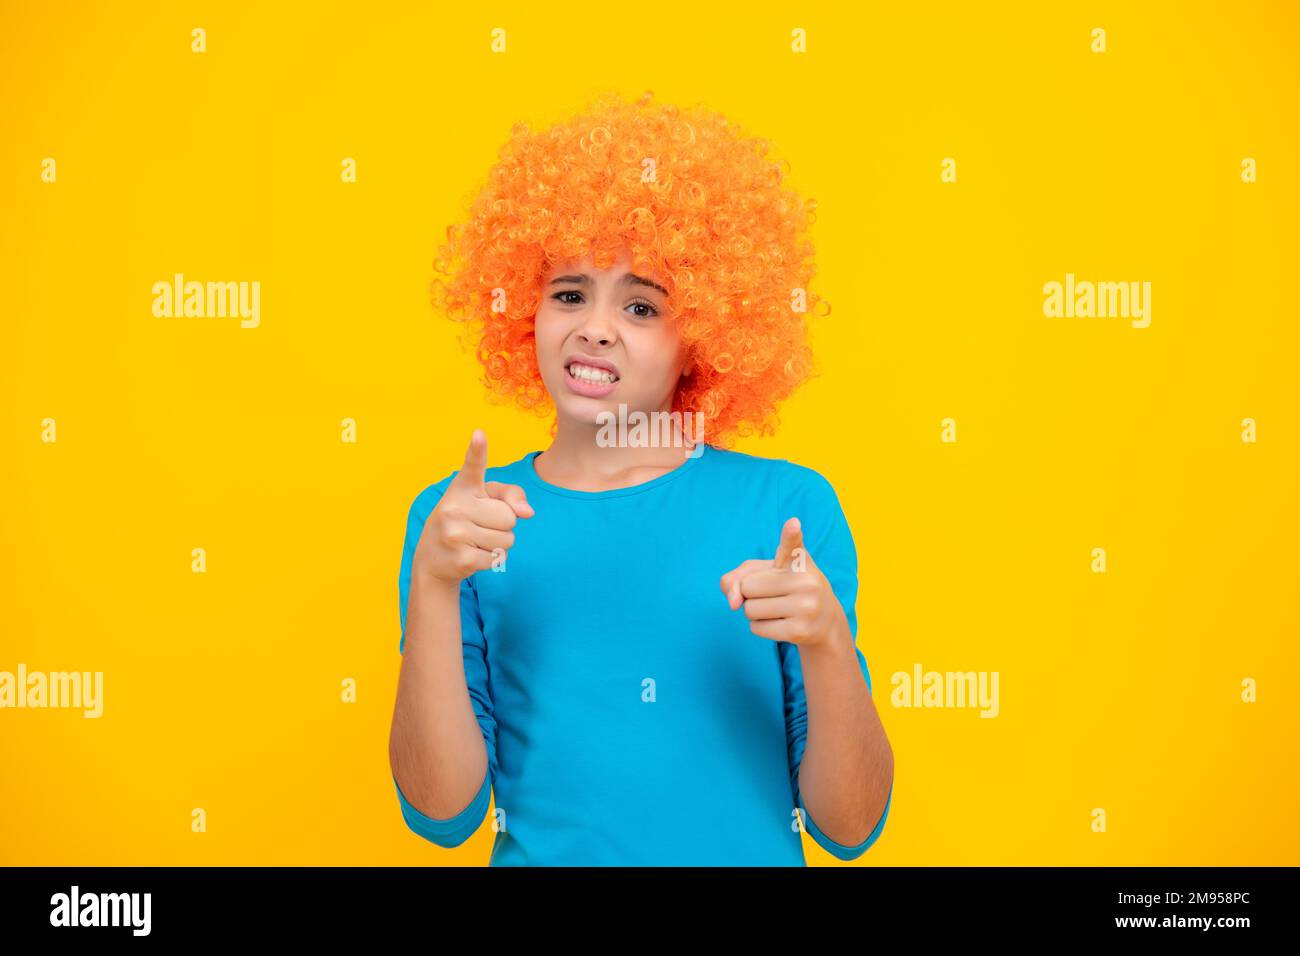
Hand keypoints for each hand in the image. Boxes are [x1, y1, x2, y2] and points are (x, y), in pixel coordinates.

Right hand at [413, 429, 533, 585]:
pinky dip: (493, 560)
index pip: (473, 467)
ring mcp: (455, 533)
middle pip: (509, 517)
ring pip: (507, 539)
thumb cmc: (466, 522)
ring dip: (499, 544)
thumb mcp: (484, 502)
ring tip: (475, 541)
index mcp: (461, 488)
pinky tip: (472, 555)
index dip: (477, 451)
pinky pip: (499, 558)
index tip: (479, 435)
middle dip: (503, 525)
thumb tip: (528, 513)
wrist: (433, 560)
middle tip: (479, 527)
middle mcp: (454, 506)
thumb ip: (511, 496)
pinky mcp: (462, 558)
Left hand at [719, 517, 844, 648]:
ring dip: (755, 612)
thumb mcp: (765, 573)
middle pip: (747, 587)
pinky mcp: (800, 631)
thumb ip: (737, 578)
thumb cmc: (788, 589)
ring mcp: (806, 607)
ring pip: (749, 610)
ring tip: (779, 608)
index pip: (792, 544)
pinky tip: (781, 623)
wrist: (825, 620)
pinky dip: (760, 627)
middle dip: (751, 594)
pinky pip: (757, 628)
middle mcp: (807, 581)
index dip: (791, 533)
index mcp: (799, 561)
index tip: (792, 524)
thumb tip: (733, 603)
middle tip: (774, 594)